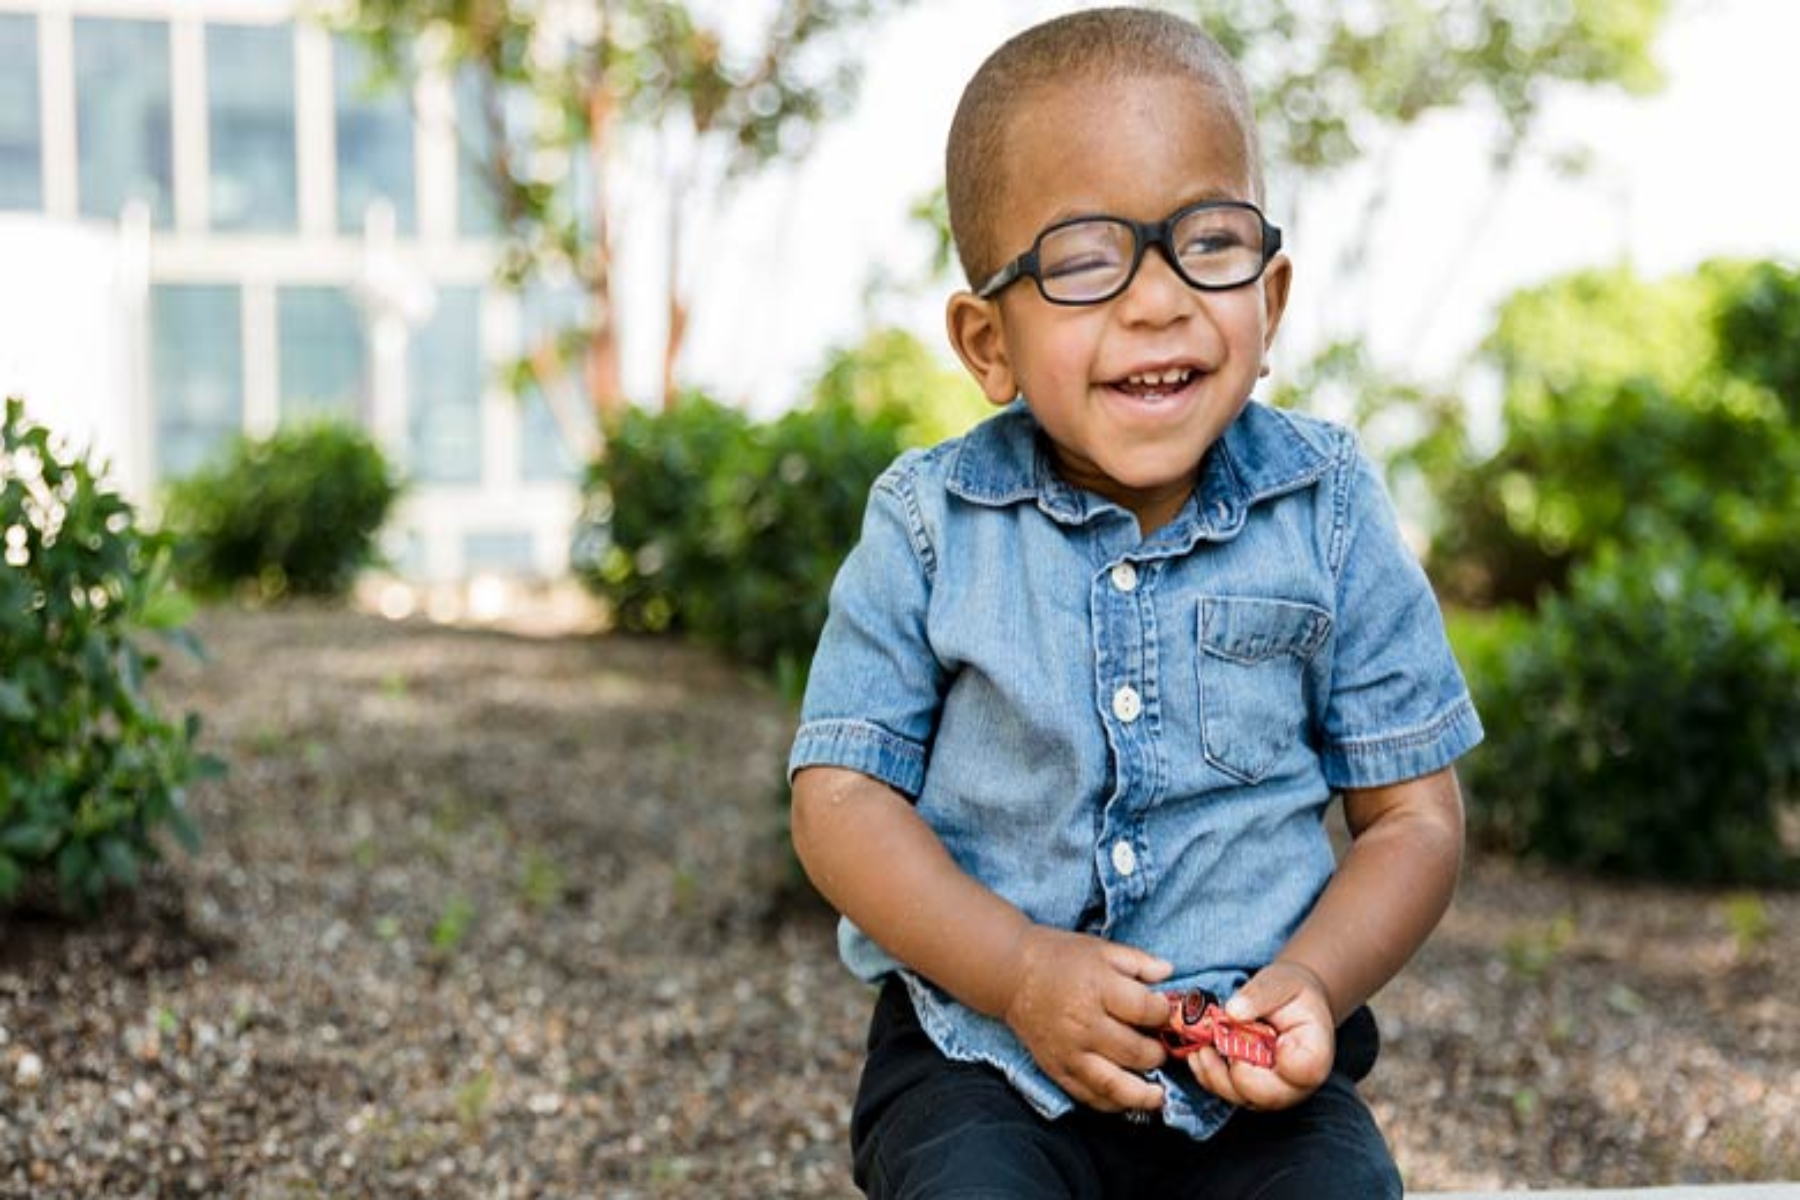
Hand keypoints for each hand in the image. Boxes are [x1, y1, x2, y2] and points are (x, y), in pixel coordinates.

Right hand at [1000, 926, 1173, 1112]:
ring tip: (1158, 1094)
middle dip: (1157, 1053)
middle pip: (1135, 1051)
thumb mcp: (1101, 949)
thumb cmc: (1060, 958)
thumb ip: (1139, 962)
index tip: (1166, 1014)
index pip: (1145, 1010)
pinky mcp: (1056, 1069)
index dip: (1164, 1014)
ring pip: (1114, 1085)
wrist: (1011, 975)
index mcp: (1098, 988)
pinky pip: (1088, 1096)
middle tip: (1162, 1049)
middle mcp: (1084, 1024)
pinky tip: (1127, 1099)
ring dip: (1143, 1094)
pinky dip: (1112, 1104)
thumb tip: (1169, 974)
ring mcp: (1069, 1052)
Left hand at [1186, 960, 1333, 1110]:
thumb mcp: (1280, 983)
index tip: (1259, 1032)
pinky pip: (1227, 1092)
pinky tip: (1197, 1052)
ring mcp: (1272, 1092)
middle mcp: (1296, 1084)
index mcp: (1315, 1055)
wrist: (1291, 1006)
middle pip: (1265, 1095)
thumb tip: (1232, 1012)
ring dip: (1213, 1073)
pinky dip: (1207, 1074)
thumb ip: (1259, 996)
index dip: (1277, 1057)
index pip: (1301, 1071)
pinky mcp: (1251, 1091)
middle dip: (1234, 1070)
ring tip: (1201, 1045)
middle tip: (1216, 1040)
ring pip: (1240, 1098)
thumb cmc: (1292, 995)